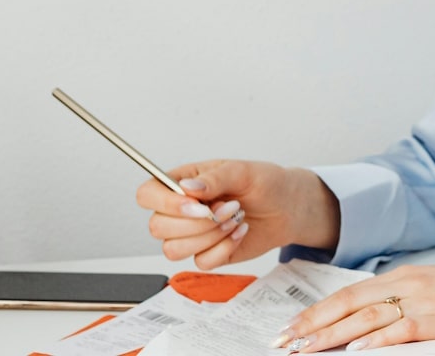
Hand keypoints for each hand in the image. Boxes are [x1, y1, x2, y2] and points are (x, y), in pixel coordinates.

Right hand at [135, 160, 339, 269]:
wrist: (287, 208)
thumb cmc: (265, 183)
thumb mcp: (242, 171)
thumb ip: (215, 178)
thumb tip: (187, 188)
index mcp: (181, 182)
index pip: (147, 194)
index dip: (165, 203)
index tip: (198, 205)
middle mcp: (180, 210)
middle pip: (157, 227)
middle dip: (197, 223)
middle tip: (228, 208)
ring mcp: (191, 234)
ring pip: (173, 250)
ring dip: (209, 237)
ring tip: (235, 219)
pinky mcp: (207, 254)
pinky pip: (200, 262)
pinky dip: (223, 250)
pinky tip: (239, 233)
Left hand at [272, 262, 434, 351]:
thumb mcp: (434, 290)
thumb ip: (400, 301)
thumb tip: (366, 325)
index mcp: (402, 276)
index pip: (347, 295)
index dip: (315, 313)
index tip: (290, 329)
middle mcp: (407, 285)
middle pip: (347, 306)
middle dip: (311, 327)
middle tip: (283, 343)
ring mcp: (423, 302)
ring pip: (366, 321)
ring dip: (330, 338)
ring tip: (304, 350)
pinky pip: (401, 332)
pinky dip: (376, 342)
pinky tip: (355, 353)